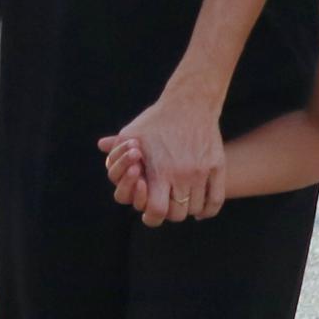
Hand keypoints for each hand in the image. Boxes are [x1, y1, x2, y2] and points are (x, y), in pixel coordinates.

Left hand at [100, 90, 227, 224]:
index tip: (150, 212)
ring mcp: (201, 172)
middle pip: (177, 214)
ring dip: (187, 210)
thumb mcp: (131, 132)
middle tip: (165, 205)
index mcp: (159, 170)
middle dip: (168, 213)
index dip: (151, 216)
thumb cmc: (156, 120)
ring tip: (180, 203)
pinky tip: (199, 210)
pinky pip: (215, 200)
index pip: (156, 211)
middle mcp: (182, 174)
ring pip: (196, 209)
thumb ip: (116, 148)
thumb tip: (101, 146)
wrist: (190, 102)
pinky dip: (207, 210)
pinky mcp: (217, 167)